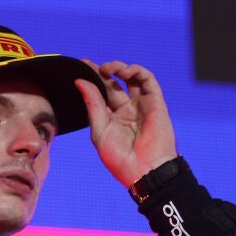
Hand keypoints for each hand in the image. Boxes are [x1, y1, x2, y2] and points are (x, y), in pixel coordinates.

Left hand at [75, 61, 177, 187]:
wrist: (145, 170)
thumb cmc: (120, 158)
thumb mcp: (99, 129)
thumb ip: (92, 104)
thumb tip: (80, 82)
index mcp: (111, 119)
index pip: (100, 93)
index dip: (92, 79)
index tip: (80, 67)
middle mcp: (126, 110)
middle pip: (114, 83)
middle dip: (102, 71)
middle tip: (90, 65)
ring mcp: (141, 105)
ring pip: (131, 78)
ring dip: (119, 67)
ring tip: (107, 69)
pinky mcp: (155, 102)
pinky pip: (147, 80)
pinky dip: (136, 71)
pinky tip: (123, 72)